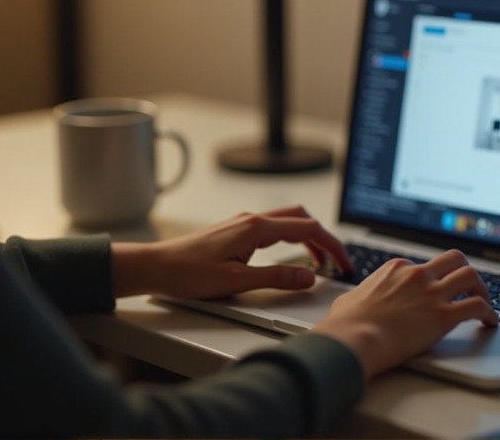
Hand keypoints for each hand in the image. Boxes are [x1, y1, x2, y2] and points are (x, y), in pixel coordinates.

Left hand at [111, 205, 353, 298]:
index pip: (307, 228)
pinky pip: (272, 228)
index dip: (331, 246)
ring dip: (307, 237)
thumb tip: (308, 277)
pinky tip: (288, 256)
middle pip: (301, 218)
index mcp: (256, 228)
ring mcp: (242, 223)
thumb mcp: (238, 281)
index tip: (344, 262)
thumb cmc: (188, 273)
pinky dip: (290, 238)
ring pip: (287, 220)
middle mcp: (251, 219)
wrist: (156, 266)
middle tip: (336, 261)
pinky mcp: (235, 231)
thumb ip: (277, 279)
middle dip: (323, 237)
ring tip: (318, 261)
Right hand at [311, 249, 497, 380]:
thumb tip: (356, 301)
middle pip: (454, 259)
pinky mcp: (444, 316)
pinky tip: (489, 321)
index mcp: (396, 268)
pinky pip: (478, 306)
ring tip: (484, 302)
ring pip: (471, 276)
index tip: (435, 292)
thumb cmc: (346, 324)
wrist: (353, 340)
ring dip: (481, 288)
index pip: (424, 266)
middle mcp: (417, 275)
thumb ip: (363, 295)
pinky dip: (489, 312)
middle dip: (463, 271)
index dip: (432, 280)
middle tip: (468, 287)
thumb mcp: (350, 298)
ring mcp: (432, 293)